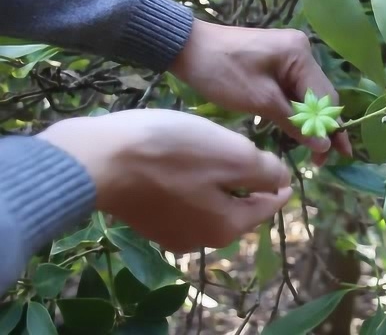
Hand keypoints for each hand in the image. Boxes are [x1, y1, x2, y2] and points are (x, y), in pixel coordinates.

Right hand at [36, 109, 291, 252]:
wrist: (95, 160)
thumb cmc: (173, 152)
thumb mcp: (233, 155)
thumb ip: (265, 171)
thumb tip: (282, 181)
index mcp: (227, 228)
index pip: (267, 206)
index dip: (279, 185)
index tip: (283, 171)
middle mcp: (200, 240)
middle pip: (238, 208)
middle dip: (247, 183)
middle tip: (249, 154)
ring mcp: (170, 233)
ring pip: (210, 205)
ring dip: (218, 183)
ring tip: (216, 154)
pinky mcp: (146, 220)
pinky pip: (183, 202)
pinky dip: (191, 185)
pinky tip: (183, 163)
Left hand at [169, 19, 351, 164]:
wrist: (187, 48)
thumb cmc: (222, 73)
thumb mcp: (260, 101)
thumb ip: (294, 123)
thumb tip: (323, 145)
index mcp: (301, 55)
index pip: (326, 98)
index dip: (332, 129)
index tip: (337, 157)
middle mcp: (303, 52)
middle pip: (321, 97)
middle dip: (322, 128)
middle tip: (322, 160)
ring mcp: (290, 56)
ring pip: (307, 96)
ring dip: (309, 122)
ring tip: (311, 151)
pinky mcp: (277, 62)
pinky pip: (293, 90)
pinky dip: (294, 111)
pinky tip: (296, 131)